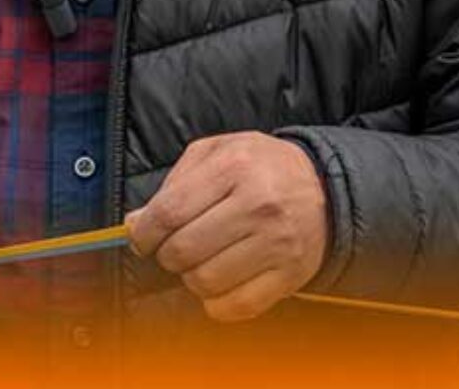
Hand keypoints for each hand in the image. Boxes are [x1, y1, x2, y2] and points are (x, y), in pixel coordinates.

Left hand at [126, 132, 328, 323]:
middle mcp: (258, 204)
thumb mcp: (216, 153)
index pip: (169, 213)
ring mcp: (277, 242)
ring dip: (191, 278)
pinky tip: (219, 283)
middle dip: (167, 256)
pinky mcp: (290, 274)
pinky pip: (237, 306)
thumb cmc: (261, 167)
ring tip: (201, 262)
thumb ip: (172, 184)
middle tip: (174, 249)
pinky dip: (216, 303)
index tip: (142, 239)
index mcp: (235, 167)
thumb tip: (136, 223)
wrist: (323, 186)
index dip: (144, 234)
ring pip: (206, 282)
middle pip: (184, 250)